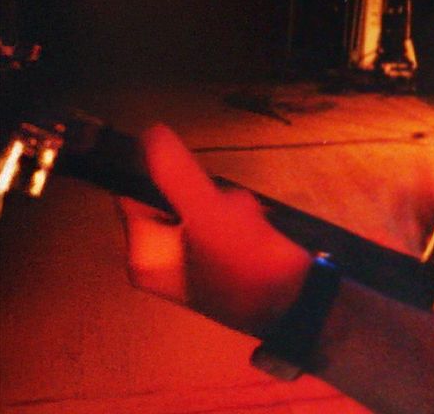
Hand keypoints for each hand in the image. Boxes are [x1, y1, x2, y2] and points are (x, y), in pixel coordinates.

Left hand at [117, 124, 311, 335]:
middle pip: (175, 199)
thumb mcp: (207, 212)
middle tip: (228, 213)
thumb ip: (175, 174)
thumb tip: (150, 133)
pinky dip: (246, 221)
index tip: (195, 178)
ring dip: (232, 207)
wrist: (297, 301)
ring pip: (207, 207)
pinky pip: (228, 223)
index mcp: (145, 256)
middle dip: (209, 196)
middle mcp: (164, 260)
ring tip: (251, 226)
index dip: (163, 177)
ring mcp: (195, 262)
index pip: (136, 196)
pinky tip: (260, 233)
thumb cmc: (243, 263)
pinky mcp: (225, 260)